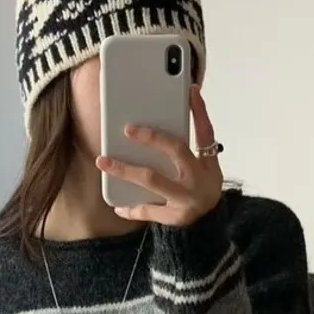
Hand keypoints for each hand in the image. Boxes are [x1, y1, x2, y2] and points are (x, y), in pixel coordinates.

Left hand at [95, 85, 222, 226]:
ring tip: (103, 161)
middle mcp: (199, 179)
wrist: (210, 224)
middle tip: (128, 128)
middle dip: (152, 137)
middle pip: (176, 150)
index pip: (205, 132)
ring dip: (125, 170)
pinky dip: (130, 208)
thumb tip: (157, 121)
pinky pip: (147, 209)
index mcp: (208, 164)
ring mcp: (186, 199)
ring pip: (152, 180)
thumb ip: (185, 148)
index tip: (190, 90)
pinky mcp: (174, 217)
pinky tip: (116, 205)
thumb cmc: (199, 188)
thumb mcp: (203, 167)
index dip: (199, 110)